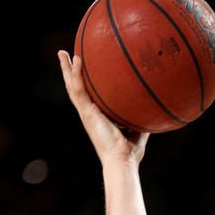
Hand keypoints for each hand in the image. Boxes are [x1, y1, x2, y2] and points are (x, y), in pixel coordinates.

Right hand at [58, 51, 148, 165]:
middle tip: (63, 55)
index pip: (87, 96)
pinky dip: (77, 75)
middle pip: (75, 88)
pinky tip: (78, 60)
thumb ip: (141, 118)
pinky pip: (79, 90)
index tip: (81, 69)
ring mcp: (86, 113)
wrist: (123, 161)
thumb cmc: (130, 153)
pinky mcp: (87, 113)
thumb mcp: (138, 130)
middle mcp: (89, 113)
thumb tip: (153, 109)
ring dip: (66, 68)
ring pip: (72, 86)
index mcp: (97, 117)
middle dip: (68, 71)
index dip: (83, 82)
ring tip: (61, 52)